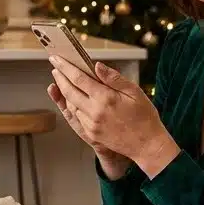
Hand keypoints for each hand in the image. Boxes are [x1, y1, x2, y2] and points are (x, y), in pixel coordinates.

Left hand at [48, 56, 179, 178]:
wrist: (147, 145)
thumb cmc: (144, 117)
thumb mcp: (134, 92)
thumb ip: (113, 78)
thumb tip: (97, 66)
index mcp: (105, 98)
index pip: (78, 78)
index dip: (65, 67)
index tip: (57, 59)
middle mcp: (94, 112)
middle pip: (69, 91)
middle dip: (60, 78)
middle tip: (55, 67)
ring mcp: (91, 124)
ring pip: (71, 104)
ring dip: (65, 92)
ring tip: (63, 80)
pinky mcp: (91, 133)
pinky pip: (77, 116)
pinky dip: (73, 105)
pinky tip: (74, 99)